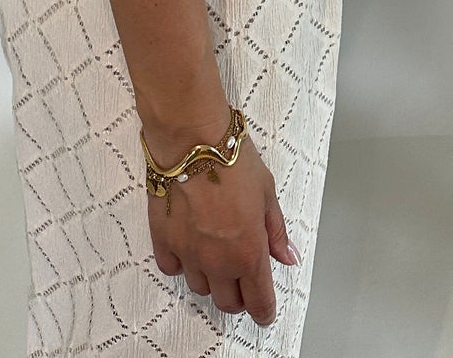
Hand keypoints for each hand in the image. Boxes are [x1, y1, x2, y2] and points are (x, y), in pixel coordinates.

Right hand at [146, 127, 300, 327]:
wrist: (192, 140)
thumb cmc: (231, 160)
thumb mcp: (267, 193)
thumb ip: (276, 231)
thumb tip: (288, 256)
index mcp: (249, 252)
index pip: (259, 302)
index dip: (264, 312)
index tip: (265, 312)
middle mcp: (218, 261)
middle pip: (228, 302)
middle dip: (239, 296)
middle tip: (242, 278)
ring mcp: (189, 254)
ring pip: (200, 288)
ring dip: (211, 279)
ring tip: (215, 254)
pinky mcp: (164, 240)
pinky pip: (172, 268)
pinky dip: (181, 264)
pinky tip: (189, 246)